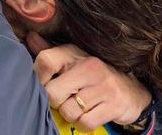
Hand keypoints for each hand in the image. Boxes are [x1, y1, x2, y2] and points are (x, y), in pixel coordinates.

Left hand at [27, 32, 151, 131]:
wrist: (131, 89)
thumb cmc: (92, 75)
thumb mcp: (72, 59)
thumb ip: (50, 52)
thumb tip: (30, 37)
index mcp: (74, 54)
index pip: (45, 61)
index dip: (38, 77)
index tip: (43, 84)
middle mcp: (88, 67)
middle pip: (53, 93)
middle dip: (55, 102)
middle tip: (63, 100)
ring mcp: (102, 87)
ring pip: (68, 111)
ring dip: (70, 114)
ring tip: (77, 107)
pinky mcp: (113, 105)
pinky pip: (85, 123)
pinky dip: (83, 124)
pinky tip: (87, 115)